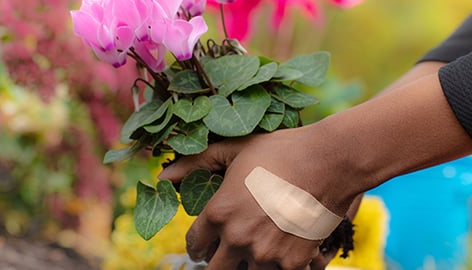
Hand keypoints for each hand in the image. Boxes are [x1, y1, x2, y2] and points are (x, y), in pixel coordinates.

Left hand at [159, 125, 360, 268]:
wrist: (330, 160)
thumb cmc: (280, 151)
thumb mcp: (236, 149)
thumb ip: (196, 163)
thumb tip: (161, 176)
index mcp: (220, 212)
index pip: (194, 244)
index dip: (197, 245)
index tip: (204, 244)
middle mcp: (238, 238)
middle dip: (217, 261)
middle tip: (227, 252)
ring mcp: (266, 255)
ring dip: (248, 266)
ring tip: (256, 250)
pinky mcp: (294, 263)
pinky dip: (277, 267)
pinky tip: (281, 253)